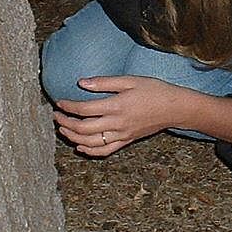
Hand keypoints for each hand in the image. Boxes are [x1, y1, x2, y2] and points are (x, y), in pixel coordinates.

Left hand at [52, 75, 183, 156]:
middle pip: (83, 128)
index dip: (68, 106)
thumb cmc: (154, 90)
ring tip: (63, 130)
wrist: (175, 108)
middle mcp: (117, 123)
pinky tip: (80, 146)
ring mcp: (122, 135)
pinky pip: (105, 151)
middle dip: (66, 123)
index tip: (59, 102)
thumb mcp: (130, 80)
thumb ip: (104, 82)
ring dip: (73, 137)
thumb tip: (81, 82)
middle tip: (56, 116)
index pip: (84, 109)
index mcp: (116, 106)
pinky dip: (90, 151)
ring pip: (91, 143)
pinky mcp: (127, 141)